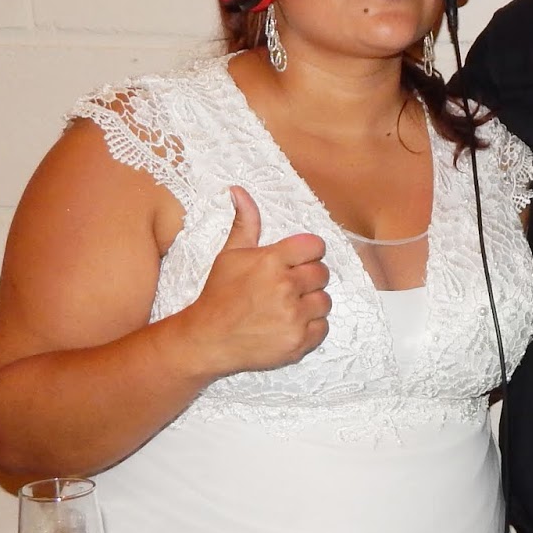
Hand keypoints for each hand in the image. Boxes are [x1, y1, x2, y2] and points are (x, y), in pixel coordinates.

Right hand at [177, 187, 331, 377]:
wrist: (208, 340)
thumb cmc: (219, 295)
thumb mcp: (230, 255)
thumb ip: (245, 223)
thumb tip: (239, 190)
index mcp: (271, 261)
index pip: (315, 246)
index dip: (308, 254)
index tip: (296, 262)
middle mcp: (285, 287)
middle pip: (322, 273)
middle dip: (308, 279)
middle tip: (287, 288)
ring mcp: (294, 317)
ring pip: (324, 301)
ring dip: (310, 304)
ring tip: (287, 307)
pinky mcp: (299, 342)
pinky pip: (323, 327)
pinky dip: (310, 328)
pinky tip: (289, 325)